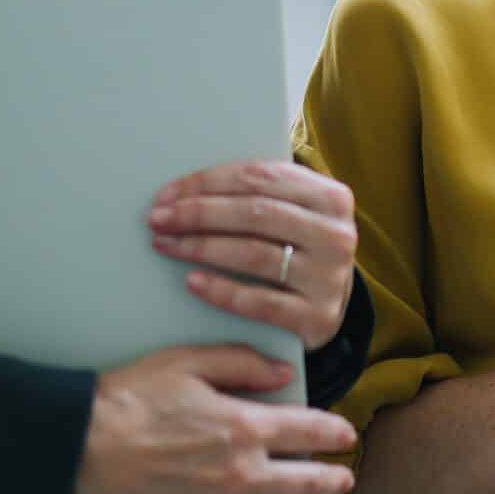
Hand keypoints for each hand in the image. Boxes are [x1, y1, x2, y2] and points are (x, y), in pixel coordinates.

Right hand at [67, 344, 359, 493]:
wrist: (74, 452)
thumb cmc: (125, 403)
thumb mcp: (186, 362)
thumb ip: (241, 363)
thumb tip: (283, 372)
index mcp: (243, 428)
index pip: (309, 431)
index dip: (335, 433)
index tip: (347, 435)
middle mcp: (240, 477)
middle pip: (306, 486)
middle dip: (333, 482)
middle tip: (344, 480)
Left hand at [150, 160, 358, 348]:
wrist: (329, 306)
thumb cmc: (298, 250)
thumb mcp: (295, 214)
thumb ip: (261, 195)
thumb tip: (186, 190)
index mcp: (331, 196)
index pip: (260, 177)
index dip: (208, 182)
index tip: (168, 194)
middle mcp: (336, 234)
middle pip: (255, 213)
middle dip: (198, 213)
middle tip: (158, 219)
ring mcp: (329, 277)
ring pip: (254, 254)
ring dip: (202, 247)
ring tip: (166, 245)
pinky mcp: (317, 317)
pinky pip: (260, 302)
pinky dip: (222, 290)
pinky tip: (192, 281)